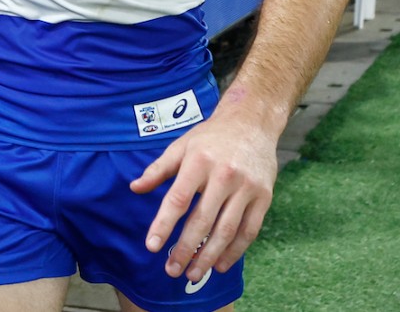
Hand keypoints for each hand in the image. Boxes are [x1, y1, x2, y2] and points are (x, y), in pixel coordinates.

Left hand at [131, 115, 277, 282]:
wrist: (252, 124)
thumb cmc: (210, 137)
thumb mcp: (180, 146)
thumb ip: (158, 169)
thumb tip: (135, 188)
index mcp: (198, 162)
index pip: (178, 199)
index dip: (164, 224)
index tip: (152, 246)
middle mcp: (224, 175)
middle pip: (203, 220)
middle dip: (186, 249)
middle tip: (172, 270)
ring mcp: (247, 188)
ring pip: (227, 230)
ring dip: (209, 256)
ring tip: (193, 274)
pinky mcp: (264, 197)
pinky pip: (250, 230)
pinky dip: (235, 251)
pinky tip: (220, 264)